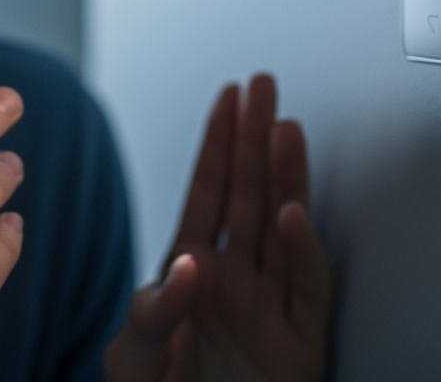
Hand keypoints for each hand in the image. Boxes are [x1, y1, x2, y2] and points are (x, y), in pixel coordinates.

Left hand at [104, 74, 330, 381]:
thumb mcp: (133, 361)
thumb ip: (150, 312)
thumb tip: (187, 263)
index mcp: (194, 272)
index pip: (209, 192)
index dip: (219, 142)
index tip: (230, 97)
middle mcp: (236, 280)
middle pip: (249, 193)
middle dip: (256, 137)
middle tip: (265, 87)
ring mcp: (270, 307)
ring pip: (283, 226)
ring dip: (283, 176)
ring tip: (285, 127)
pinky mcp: (299, 342)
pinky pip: (307, 286)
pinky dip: (302, 249)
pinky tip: (291, 212)